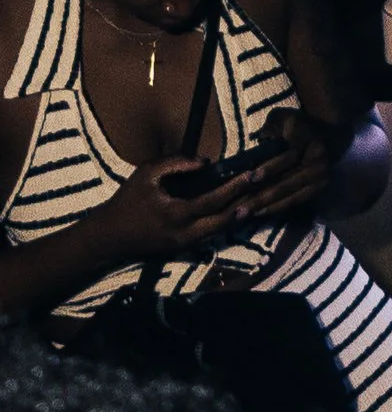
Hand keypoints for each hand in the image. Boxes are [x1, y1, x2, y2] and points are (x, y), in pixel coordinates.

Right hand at [103, 152, 278, 261]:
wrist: (109, 237)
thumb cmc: (126, 201)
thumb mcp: (147, 174)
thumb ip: (176, 164)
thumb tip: (206, 162)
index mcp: (176, 214)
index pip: (214, 201)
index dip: (235, 187)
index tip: (252, 174)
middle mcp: (184, 234)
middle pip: (224, 221)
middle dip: (244, 203)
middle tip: (261, 187)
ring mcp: (184, 245)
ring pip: (219, 231)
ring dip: (237, 215)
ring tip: (255, 198)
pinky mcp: (181, 248)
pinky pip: (209, 235)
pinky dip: (223, 223)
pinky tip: (235, 211)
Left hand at [230, 109, 335, 227]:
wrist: (331, 136)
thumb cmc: (299, 126)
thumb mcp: (284, 117)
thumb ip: (270, 126)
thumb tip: (256, 142)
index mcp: (308, 139)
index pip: (290, 156)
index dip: (271, 168)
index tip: (251, 178)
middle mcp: (318, 159)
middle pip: (288, 181)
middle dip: (263, 196)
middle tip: (240, 208)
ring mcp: (321, 176)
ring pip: (291, 195)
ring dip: (267, 206)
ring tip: (245, 214)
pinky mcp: (320, 188)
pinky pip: (296, 201)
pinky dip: (278, 208)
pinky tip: (260, 213)